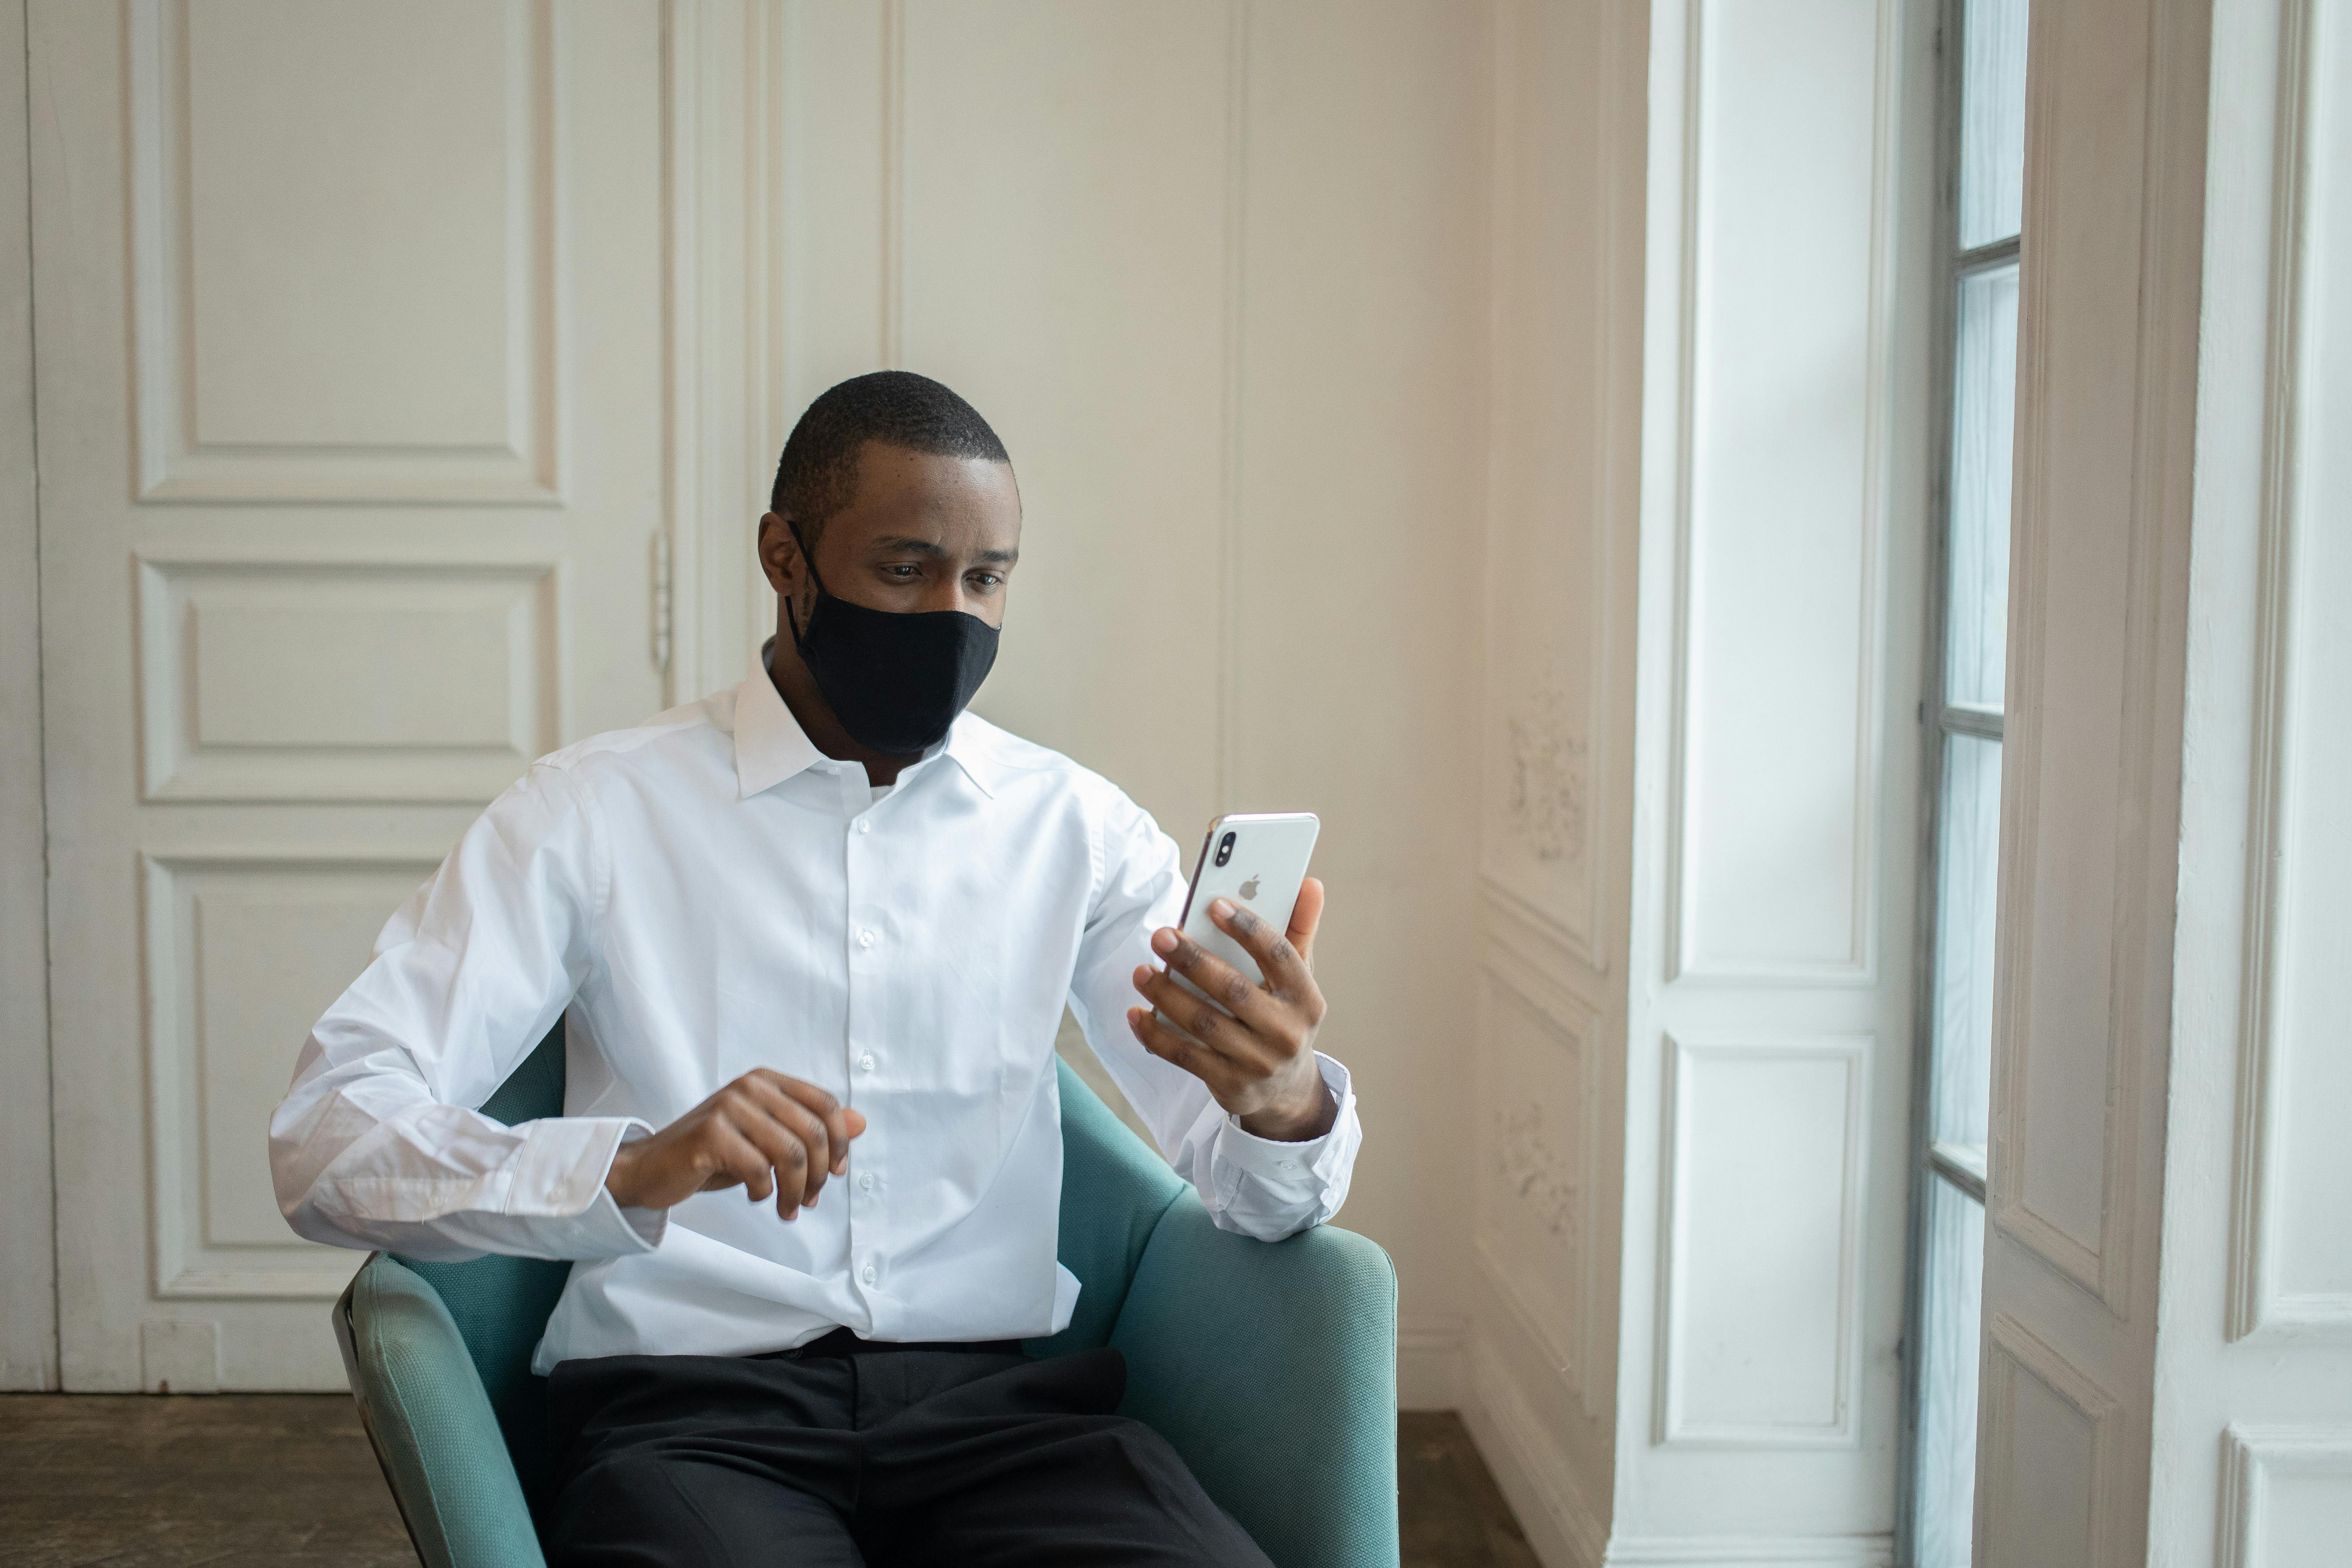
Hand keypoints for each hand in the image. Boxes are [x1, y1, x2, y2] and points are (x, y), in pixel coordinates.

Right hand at [605, 1070, 867, 1219]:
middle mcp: (749, 1086)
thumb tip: (861, 1123)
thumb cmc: (714, 1155)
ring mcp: (728, 1107)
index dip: (840, 1142)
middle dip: (820, 1174)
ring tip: (789, 1209)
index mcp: (767, 1081)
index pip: (825, 1104)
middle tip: (809, 1201)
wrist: (652, 1168)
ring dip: (796, 1190)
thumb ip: (811, 1129)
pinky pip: (758, 1169)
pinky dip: (765, 1192)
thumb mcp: (768, 1140)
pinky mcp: (709, 1133)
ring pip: (791, 1153)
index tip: (835, 1173)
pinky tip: (756, 1197)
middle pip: (813, 1132)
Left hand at [1127, 877, 1333, 1141]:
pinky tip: (1136, 1013)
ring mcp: (1257, 1062)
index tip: (1213, 904)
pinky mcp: (1229, 1084)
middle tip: (1161, 936)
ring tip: (1142, 971)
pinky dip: (1156, 1035)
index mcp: (1306, 999)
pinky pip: (1185, 1056)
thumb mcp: (1299, 979)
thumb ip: (1300, 931)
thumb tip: (1309, 883)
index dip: (1247, 928)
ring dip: (1167, 995)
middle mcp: (1286, 1032)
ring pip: (1204, 1023)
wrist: (1286, 1091)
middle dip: (1193, 960)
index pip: (1278, 956)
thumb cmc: (1284, 1018)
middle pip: (1234, 989)